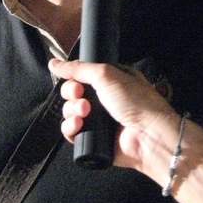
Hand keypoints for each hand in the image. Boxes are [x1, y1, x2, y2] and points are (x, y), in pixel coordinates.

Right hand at [48, 59, 177, 169]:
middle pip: (73, 93)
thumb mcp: (106, 75)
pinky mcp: (93, 139)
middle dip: (72, 94)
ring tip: (83, 113)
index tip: (76, 80)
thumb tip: (53, 63)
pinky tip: (77, 126)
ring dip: (72, 110)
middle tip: (80, 96)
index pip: (81, 75)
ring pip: (70, 111)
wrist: (149, 135)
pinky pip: (72, 132)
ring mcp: (99, 120)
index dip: (73, 77)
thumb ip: (78, 68)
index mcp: (110, 80)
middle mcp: (104, 99)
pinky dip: (70, 128)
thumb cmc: (134, 100)